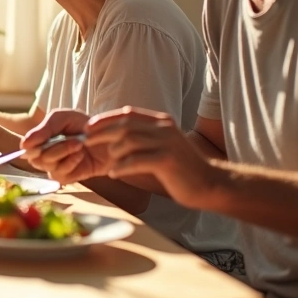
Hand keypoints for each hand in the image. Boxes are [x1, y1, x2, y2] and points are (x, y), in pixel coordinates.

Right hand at [21, 109, 109, 183]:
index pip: (26, 147)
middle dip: (54, 148)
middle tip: (74, 140)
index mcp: (41, 139)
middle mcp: (46, 154)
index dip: (30, 145)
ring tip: (80, 145)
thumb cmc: (85, 125)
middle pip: (35, 158)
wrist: (110, 137)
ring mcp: (56, 167)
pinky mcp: (68, 177)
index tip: (40, 141)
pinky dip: (71, 163)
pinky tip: (81, 156)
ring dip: (64, 153)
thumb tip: (23, 145)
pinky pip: (61, 174)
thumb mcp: (63, 118)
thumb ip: (44, 129)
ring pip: (48, 165)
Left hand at [84, 107, 222, 208]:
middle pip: (125, 125)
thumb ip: (144, 138)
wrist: (210, 185)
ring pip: (128, 141)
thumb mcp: (164, 146)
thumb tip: (113, 137)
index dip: (105, 119)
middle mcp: (164, 128)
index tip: (89, 127)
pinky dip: (121, 167)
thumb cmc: (182, 169)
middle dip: (102, 132)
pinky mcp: (167, 160)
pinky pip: (135, 160)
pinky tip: (114, 174)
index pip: (128, 113)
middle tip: (87, 142)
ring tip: (109, 162)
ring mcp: (167, 143)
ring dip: (113, 152)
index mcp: (162, 122)